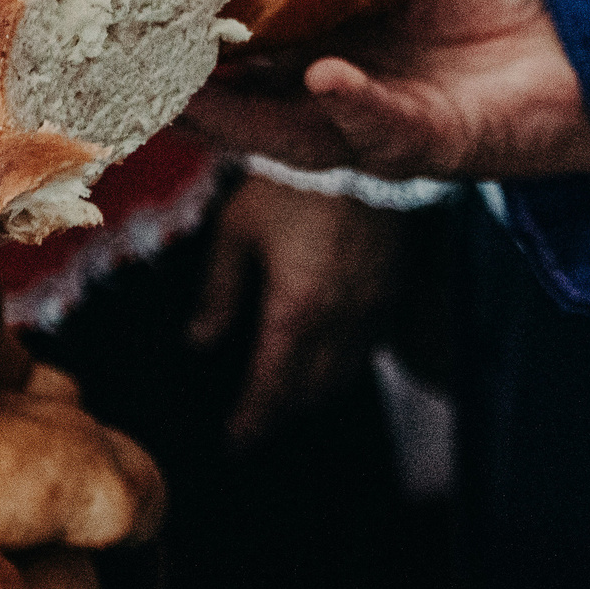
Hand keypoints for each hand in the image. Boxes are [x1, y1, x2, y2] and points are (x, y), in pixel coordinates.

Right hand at [182, 0, 589, 179]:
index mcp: (330, 49)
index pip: (243, 47)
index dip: (190, 29)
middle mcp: (338, 97)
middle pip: (243, 101)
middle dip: (185, 87)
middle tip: (123, 55)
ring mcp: (376, 125)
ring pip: (289, 129)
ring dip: (240, 115)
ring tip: (188, 88)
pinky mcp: (428, 144)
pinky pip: (380, 127)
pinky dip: (352, 104)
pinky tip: (326, 75)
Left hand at [187, 176, 402, 446]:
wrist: (361, 144)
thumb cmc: (290, 182)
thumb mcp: (237, 230)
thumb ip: (218, 291)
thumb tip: (198, 341)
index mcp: (298, 311)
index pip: (273, 388)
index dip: (252, 422)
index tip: (235, 444)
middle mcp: (341, 321)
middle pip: (311, 391)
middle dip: (281, 412)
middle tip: (254, 423)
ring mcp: (372, 309)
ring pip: (344, 374)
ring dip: (313, 392)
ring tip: (285, 396)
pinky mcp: (391, 292)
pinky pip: (368, 348)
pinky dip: (342, 364)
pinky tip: (325, 355)